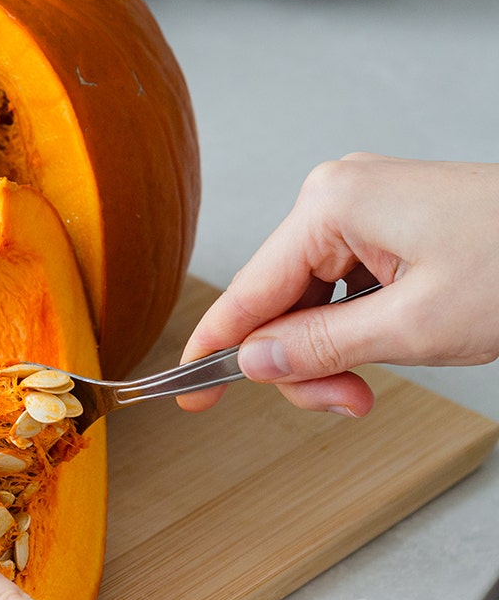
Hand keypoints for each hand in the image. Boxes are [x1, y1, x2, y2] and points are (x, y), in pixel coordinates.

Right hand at [179, 153, 498, 415]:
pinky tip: (382, 346)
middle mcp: (337, 196)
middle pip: (279, 300)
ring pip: (310, 299)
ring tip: (369, 384)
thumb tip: (250, 361)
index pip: (248, 292)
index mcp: (330, 205)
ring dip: (330, 351)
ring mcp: (364, 207)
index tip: (186, 393)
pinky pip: (341, 285)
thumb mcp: (413, 326)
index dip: (217, 350)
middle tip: (347, 403)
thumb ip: (318, 347)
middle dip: (302, 362)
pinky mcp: (388, 223)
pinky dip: (352, 328)